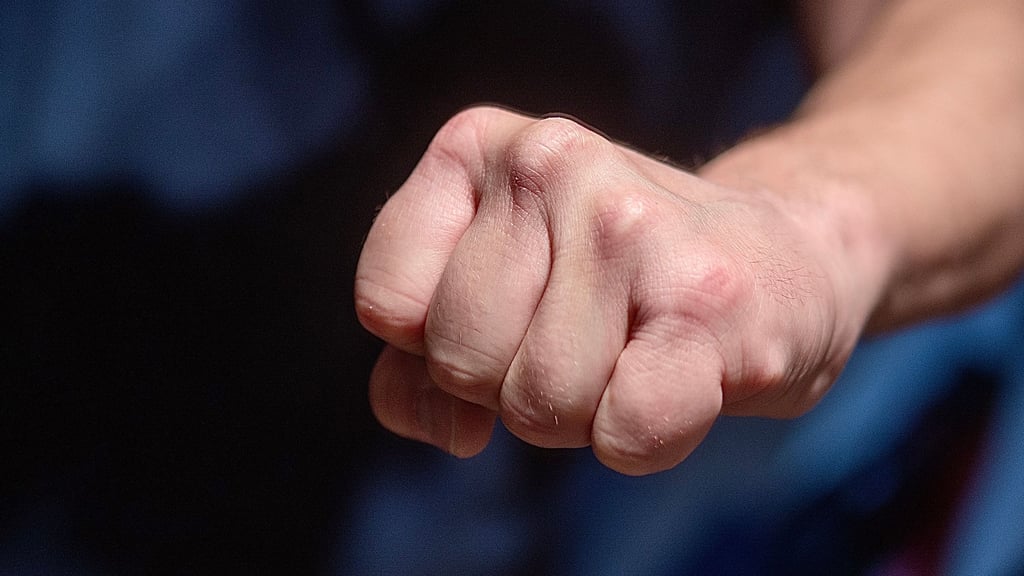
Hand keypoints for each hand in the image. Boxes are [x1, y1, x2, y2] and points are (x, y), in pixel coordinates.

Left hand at [355, 106, 867, 474]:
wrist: (787, 260)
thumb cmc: (621, 286)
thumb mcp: (499, 289)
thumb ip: (420, 359)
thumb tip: (446, 428)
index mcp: (481, 146)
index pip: (387, 303)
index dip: (435, 352)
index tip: (510, 324)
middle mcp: (552, 161)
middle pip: (460, 360)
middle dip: (513, 386)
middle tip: (586, 338)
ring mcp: (630, 225)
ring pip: (537, 404)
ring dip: (582, 415)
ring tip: (637, 350)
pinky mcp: (707, 300)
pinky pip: (624, 433)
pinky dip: (646, 439)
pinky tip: (684, 378)